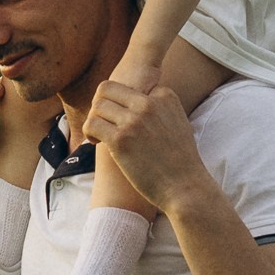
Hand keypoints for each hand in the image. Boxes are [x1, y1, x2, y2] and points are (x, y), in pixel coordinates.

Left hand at [83, 70, 199, 208]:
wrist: (185, 187)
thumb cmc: (180, 162)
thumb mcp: (179, 123)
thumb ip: (160, 109)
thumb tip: (133, 106)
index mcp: (164, 96)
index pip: (129, 87)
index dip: (120, 104)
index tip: (122, 122)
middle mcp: (149, 103)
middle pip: (108, 89)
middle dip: (100, 105)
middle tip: (103, 123)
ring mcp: (134, 120)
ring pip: (98, 106)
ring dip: (94, 120)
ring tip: (100, 136)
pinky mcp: (121, 139)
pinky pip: (92, 124)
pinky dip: (89, 132)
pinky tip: (97, 142)